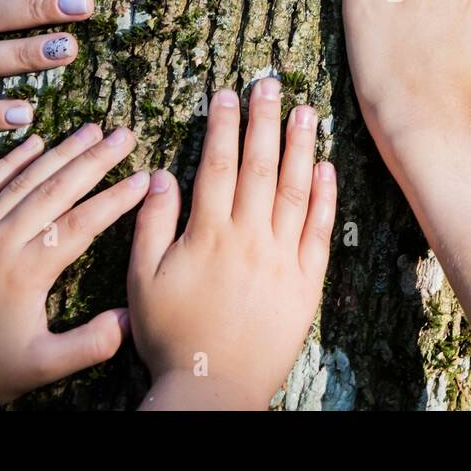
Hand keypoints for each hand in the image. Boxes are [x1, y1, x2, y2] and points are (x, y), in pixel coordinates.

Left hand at [0, 126, 147, 406]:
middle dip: (94, 159)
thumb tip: (132, 316)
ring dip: (59, 152)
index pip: (80, 224)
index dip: (115, 200)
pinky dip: (9, 161)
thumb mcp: (42, 367)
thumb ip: (90, 344)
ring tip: (91, 129)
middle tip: (124, 135)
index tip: (143, 178)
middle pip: (54, 190)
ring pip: (22, 181)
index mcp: (25, 273)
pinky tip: (33, 142)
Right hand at [128, 79, 336, 409]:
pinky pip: (318, 231)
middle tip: (271, 84)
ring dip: (300, 147)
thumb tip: (161, 176)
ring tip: (306, 112)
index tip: (228, 94)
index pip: (218, 165)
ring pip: (294, 191)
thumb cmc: (170, 337)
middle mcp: (248, 238)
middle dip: (264, 121)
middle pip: (259, 167)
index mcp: (207, 234)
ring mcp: (282, 259)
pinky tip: (327, 168)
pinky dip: (324, 197)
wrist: (213, 387)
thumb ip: (151, 225)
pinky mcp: (306, 282)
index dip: (223, 125)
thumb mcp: (143, 280)